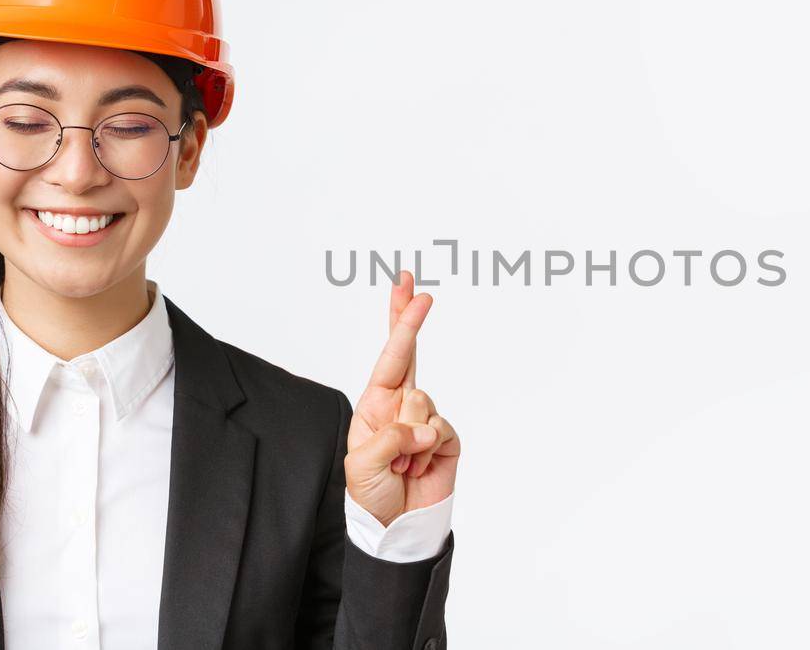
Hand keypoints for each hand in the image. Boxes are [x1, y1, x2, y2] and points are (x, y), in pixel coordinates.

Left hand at [344, 270, 460, 526]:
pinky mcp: (446, 439)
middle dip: (409, 318)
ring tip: (399, 463)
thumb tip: (425, 426)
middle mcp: (400, 406)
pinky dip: (426, 451)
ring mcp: (425, 420)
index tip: (410, 290)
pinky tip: (417, 467)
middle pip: (410, 354)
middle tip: (411, 282)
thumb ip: (390, 436)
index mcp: (374, 404)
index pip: (389, 356)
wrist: (397, 528)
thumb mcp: (362, 464)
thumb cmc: (371, 494)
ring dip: (407, 439)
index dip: (401, 322)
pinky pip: (440, 429)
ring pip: (423, 403)